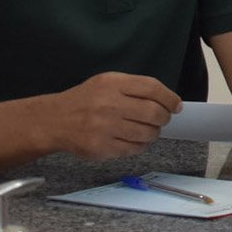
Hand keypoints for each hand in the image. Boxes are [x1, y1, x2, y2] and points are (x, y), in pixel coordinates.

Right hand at [45, 72, 180, 159]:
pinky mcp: (101, 148)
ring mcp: (104, 128)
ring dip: (154, 133)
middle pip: (153, 112)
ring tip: (148, 130)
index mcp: (112, 84)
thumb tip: (168, 101)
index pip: (152, 88)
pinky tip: (135, 140)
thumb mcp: (107, 82)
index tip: (176, 105)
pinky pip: (133, 149)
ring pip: (146, 133)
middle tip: (163, 119)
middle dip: (164, 117)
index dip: (170, 98)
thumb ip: (135, 87)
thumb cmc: (86, 100)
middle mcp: (109, 104)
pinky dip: (140, 145)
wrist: (54, 120)